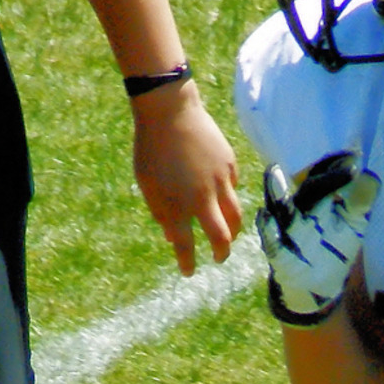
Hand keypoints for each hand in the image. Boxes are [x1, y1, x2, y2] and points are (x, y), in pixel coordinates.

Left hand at [130, 80, 242, 274]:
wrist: (169, 112)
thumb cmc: (151, 149)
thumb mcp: (148, 185)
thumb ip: (161, 212)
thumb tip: (173, 237)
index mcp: (175, 206)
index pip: (185, 246)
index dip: (187, 263)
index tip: (188, 271)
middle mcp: (201, 200)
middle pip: (221, 238)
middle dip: (221, 253)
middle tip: (218, 258)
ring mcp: (219, 183)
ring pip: (235, 217)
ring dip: (233, 231)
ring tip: (229, 235)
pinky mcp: (230, 167)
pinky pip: (232, 189)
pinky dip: (227, 198)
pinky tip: (221, 196)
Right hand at [257, 152, 380, 325]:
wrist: (316, 287)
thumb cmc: (333, 248)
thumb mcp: (352, 225)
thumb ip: (360, 202)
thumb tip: (372, 178)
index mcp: (318, 198)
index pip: (327, 176)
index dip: (338, 166)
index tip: (356, 156)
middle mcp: (300, 209)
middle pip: (309, 189)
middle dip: (321, 177)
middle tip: (338, 163)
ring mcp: (287, 231)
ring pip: (282, 210)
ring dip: (278, 194)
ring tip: (274, 173)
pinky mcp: (278, 255)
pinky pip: (272, 242)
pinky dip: (269, 231)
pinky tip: (265, 217)